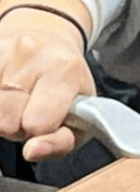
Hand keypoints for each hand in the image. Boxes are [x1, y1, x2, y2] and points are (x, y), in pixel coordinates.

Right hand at [0, 5, 95, 161]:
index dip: (39, 130)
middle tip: (29, 111)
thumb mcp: (80, 116)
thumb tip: (32, 151)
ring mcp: (5, 50)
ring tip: (18, 102)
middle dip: (16, 124)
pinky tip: (5, 94)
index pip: (38, 123)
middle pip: (6, 121)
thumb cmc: (67, 84)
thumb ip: (61, 142)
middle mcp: (33, 55)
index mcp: (65, 70)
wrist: (49, 39)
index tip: (46, 121)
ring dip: (1, 114)